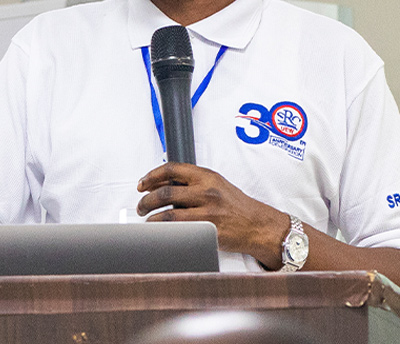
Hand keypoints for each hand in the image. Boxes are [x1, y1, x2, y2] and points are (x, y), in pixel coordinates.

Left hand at [136, 162, 287, 264]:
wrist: (259, 225)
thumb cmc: (237, 205)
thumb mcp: (216, 184)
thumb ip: (192, 182)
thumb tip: (161, 184)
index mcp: (206, 176)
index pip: (171, 169)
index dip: (151, 176)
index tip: (142, 184)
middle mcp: (206, 192)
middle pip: (165, 193)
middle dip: (146, 200)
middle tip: (140, 206)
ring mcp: (208, 212)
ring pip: (169, 214)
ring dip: (152, 218)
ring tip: (148, 220)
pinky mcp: (209, 231)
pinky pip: (180, 231)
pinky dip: (165, 231)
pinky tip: (161, 232)